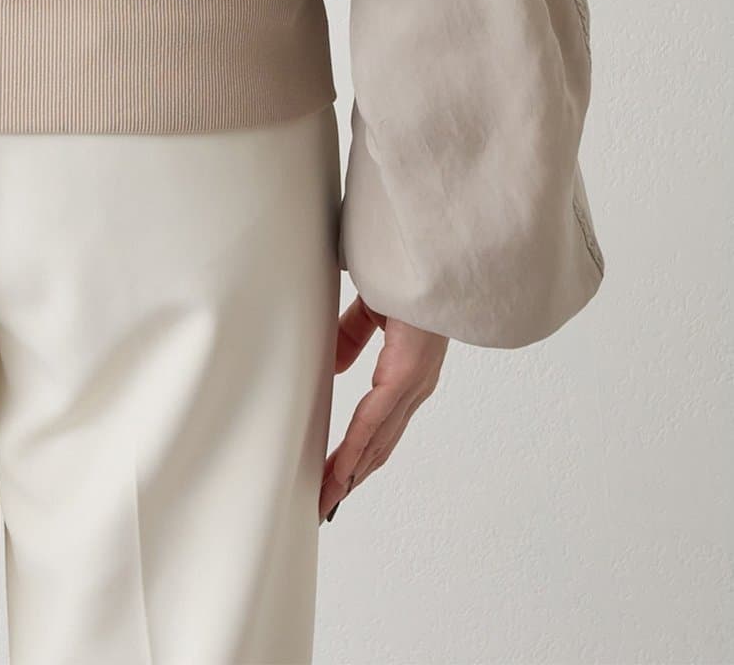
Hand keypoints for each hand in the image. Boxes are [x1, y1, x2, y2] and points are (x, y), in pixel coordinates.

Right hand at [319, 295, 445, 519]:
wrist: (431, 251)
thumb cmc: (404, 273)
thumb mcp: (369, 309)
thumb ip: (351, 337)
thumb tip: (333, 368)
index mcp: (407, 369)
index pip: (377, 423)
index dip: (357, 453)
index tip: (335, 479)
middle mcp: (415, 385)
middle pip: (378, 443)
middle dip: (350, 477)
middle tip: (324, 505)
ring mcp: (413, 382)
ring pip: (377, 441)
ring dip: (350, 473)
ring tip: (324, 500)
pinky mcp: (406, 373)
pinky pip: (375, 419)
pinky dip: (355, 449)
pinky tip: (339, 472)